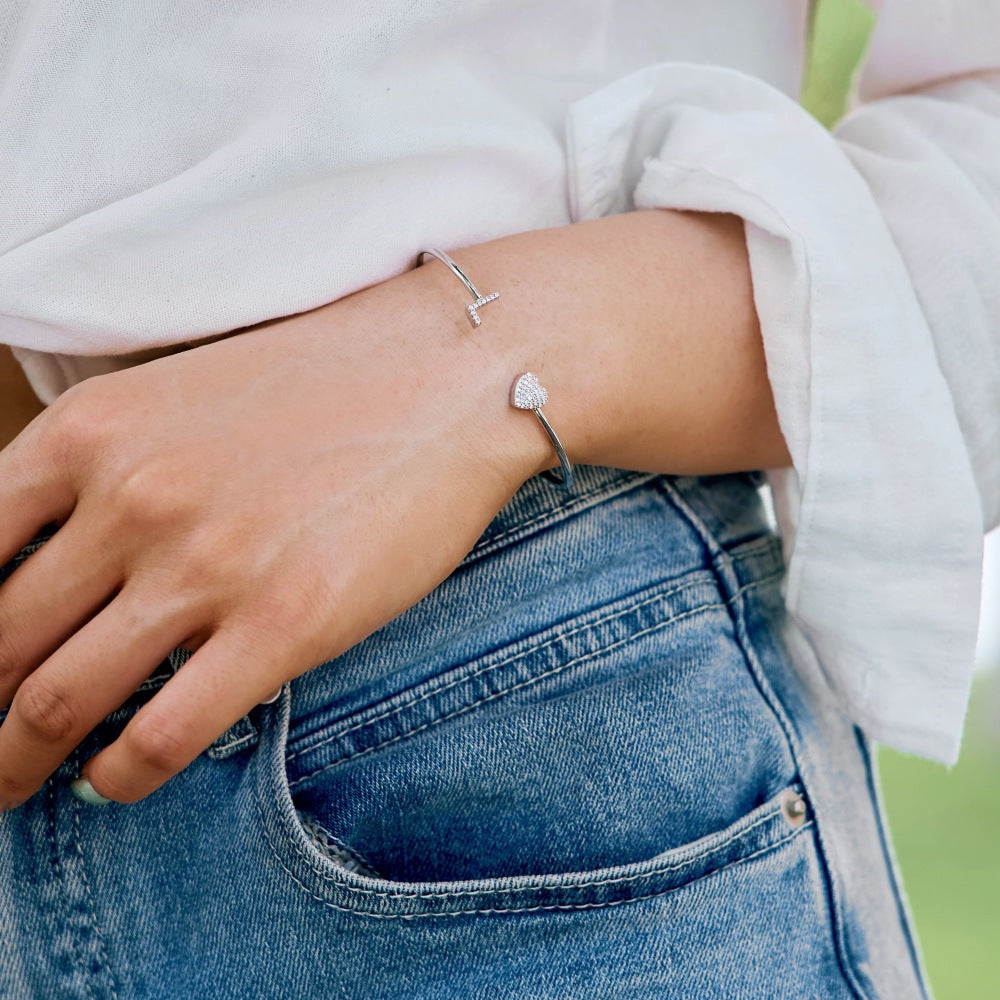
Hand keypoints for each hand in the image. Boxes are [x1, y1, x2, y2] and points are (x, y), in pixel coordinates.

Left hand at [0, 209, 786, 808]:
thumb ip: (103, 470)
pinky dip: (118, 776)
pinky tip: (116, 779)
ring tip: (16, 784)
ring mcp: (206, 563)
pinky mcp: (284, 622)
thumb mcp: (183, 395)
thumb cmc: (327, 382)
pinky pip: (161, 736)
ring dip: (15, 761)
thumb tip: (53, 563)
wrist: (452, 374)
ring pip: (55, 701)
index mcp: (91, 434)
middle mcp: (131, 499)